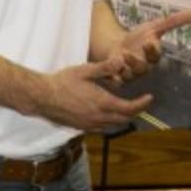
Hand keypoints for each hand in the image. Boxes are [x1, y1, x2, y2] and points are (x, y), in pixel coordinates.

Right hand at [32, 58, 150, 132]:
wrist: (42, 97)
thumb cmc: (62, 82)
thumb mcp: (85, 70)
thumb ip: (105, 67)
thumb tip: (121, 61)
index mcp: (102, 103)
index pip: (130, 108)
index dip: (142, 104)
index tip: (149, 98)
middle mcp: (98, 117)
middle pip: (124, 119)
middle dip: (135, 111)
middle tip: (140, 102)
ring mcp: (89, 124)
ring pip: (114, 125)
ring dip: (122, 117)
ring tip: (126, 107)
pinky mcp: (81, 128)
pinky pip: (102, 128)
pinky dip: (110, 122)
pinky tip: (107, 114)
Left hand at [102, 10, 190, 79]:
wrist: (118, 46)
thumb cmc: (138, 38)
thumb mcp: (153, 27)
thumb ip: (171, 22)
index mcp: (152, 56)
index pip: (155, 55)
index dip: (152, 50)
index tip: (148, 42)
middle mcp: (142, 67)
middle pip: (141, 68)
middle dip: (135, 61)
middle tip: (127, 53)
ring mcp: (129, 73)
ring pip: (128, 75)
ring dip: (122, 67)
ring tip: (117, 58)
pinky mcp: (116, 77)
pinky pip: (115, 80)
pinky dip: (111, 75)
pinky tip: (108, 65)